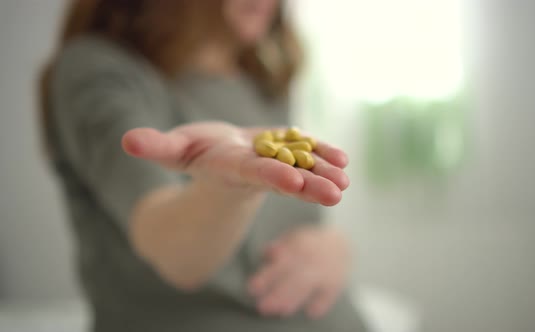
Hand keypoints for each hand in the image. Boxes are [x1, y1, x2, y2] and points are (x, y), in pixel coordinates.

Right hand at [121, 122, 348, 205]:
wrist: (220, 159)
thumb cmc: (194, 152)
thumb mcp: (175, 148)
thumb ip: (155, 147)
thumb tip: (127, 142)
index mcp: (231, 168)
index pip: (253, 173)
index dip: (271, 175)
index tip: (293, 181)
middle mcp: (257, 170)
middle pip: (286, 177)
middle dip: (310, 185)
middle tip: (337, 193)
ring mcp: (275, 163)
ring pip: (303, 168)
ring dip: (325, 174)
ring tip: (346, 180)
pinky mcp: (286, 154)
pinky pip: (308, 154)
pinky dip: (324, 155)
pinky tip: (343, 159)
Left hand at [248, 226, 350, 317]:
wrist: (342, 243)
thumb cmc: (311, 243)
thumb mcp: (294, 236)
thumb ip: (279, 246)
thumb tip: (267, 254)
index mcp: (300, 246)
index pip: (280, 263)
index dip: (266, 276)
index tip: (252, 288)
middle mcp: (313, 259)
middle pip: (293, 278)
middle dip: (277, 294)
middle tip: (262, 306)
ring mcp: (326, 271)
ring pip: (309, 287)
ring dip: (294, 300)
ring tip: (280, 311)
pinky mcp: (337, 282)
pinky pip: (330, 294)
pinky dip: (322, 303)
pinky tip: (311, 312)